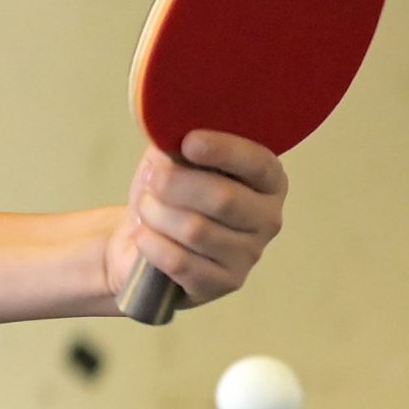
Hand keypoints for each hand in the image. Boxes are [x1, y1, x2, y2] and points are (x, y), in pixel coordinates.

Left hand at [104, 131, 285, 310]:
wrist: (140, 242)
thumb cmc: (166, 195)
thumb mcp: (172, 160)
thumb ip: (181, 141)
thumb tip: (172, 124)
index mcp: (267, 180)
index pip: (257, 163)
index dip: (223, 151)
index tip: (189, 142)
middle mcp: (268, 218)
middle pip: (223, 199)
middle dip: (175, 185)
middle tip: (151, 179)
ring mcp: (249, 255)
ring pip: (196, 231)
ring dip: (157, 215)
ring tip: (145, 209)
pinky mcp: (223, 284)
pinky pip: (181, 263)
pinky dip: (153, 245)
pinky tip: (144, 237)